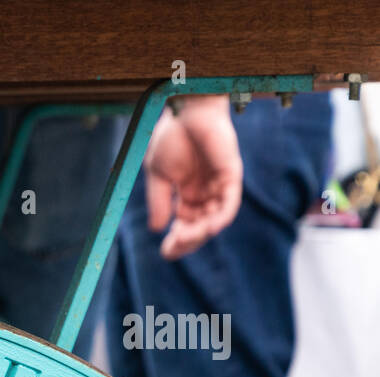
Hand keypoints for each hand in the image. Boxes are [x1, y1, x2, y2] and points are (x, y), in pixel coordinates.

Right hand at [143, 95, 242, 258]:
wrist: (185, 110)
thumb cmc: (172, 136)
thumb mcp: (158, 175)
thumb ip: (159, 201)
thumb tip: (157, 229)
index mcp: (187, 194)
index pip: (185, 225)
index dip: (177, 241)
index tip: (166, 253)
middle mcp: (205, 193)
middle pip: (200, 227)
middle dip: (188, 241)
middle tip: (174, 246)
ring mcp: (218, 185)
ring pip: (214, 219)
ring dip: (201, 233)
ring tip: (185, 237)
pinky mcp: (231, 175)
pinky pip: (229, 203)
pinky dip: (221, 218)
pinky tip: (209, 228)